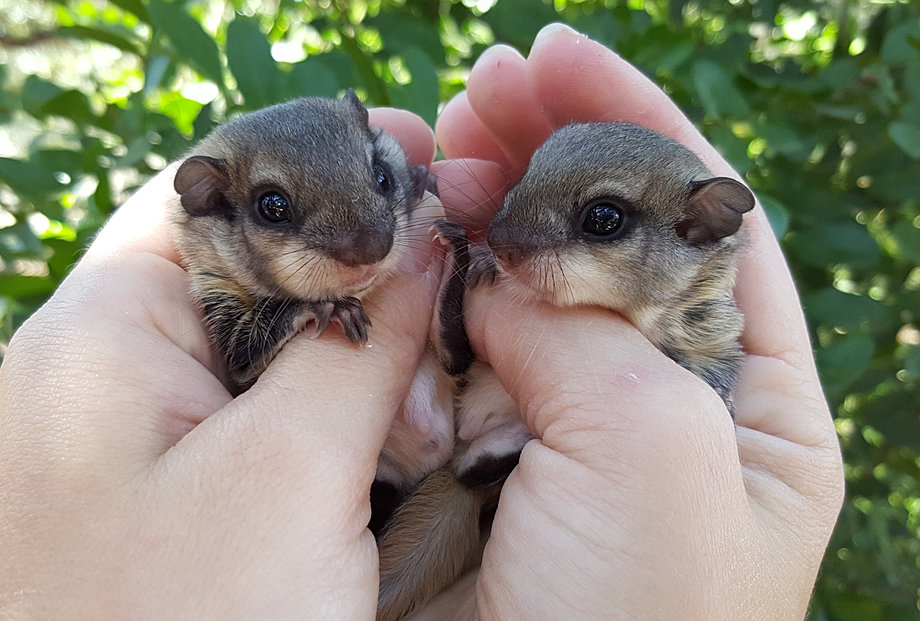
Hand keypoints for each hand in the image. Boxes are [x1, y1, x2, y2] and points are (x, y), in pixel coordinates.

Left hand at [0, 109, 437, 618]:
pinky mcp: (189, 497)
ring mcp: (152, 442)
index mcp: (102, 337)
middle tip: (455, 273)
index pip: (212, 191)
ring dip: (359, 359)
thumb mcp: (283, 479)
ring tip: (436, 382)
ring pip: (273, 350)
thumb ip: (356, 342)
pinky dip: (341, 419)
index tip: (419, 162)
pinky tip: (402, 441)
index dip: (317, 167)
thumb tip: (420, 239)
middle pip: (252, 266)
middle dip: (356, 272)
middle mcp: (115, 377)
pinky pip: (275, 422)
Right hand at [426, 24, 843, 619]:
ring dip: (479, 209)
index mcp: (743, 398)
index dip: (633, 128)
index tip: (558, 57)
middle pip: (606, 237)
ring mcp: (560, 420)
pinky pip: (452, 345)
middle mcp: (655, 398)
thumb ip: (587, 334)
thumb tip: (501, 264)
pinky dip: (427, 287)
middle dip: (547, 154)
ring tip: (437, 148)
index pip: (701, 221)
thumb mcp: (656, 458)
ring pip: (521, 283)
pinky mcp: (478, 448)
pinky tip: (408, 238)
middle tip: (478, 95)